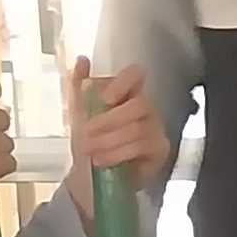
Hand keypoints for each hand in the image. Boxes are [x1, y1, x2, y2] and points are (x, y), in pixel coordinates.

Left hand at [63, 57, 169, 194]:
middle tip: (87, 132)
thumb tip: (82, 60)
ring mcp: (155, 128)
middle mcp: (145, 108)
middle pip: (140, 104)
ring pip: (138, 128)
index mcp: (126, 93)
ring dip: (109, 140)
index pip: (136, 75)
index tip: (106, 98)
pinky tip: (103, 160)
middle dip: (110, 120)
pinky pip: (142, 147)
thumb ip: (77, 87)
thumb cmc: (89, 141)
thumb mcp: (77, 113)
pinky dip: (117, 153)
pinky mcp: (159, 150)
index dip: (124, 82)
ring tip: (91, 151)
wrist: (91, 176)